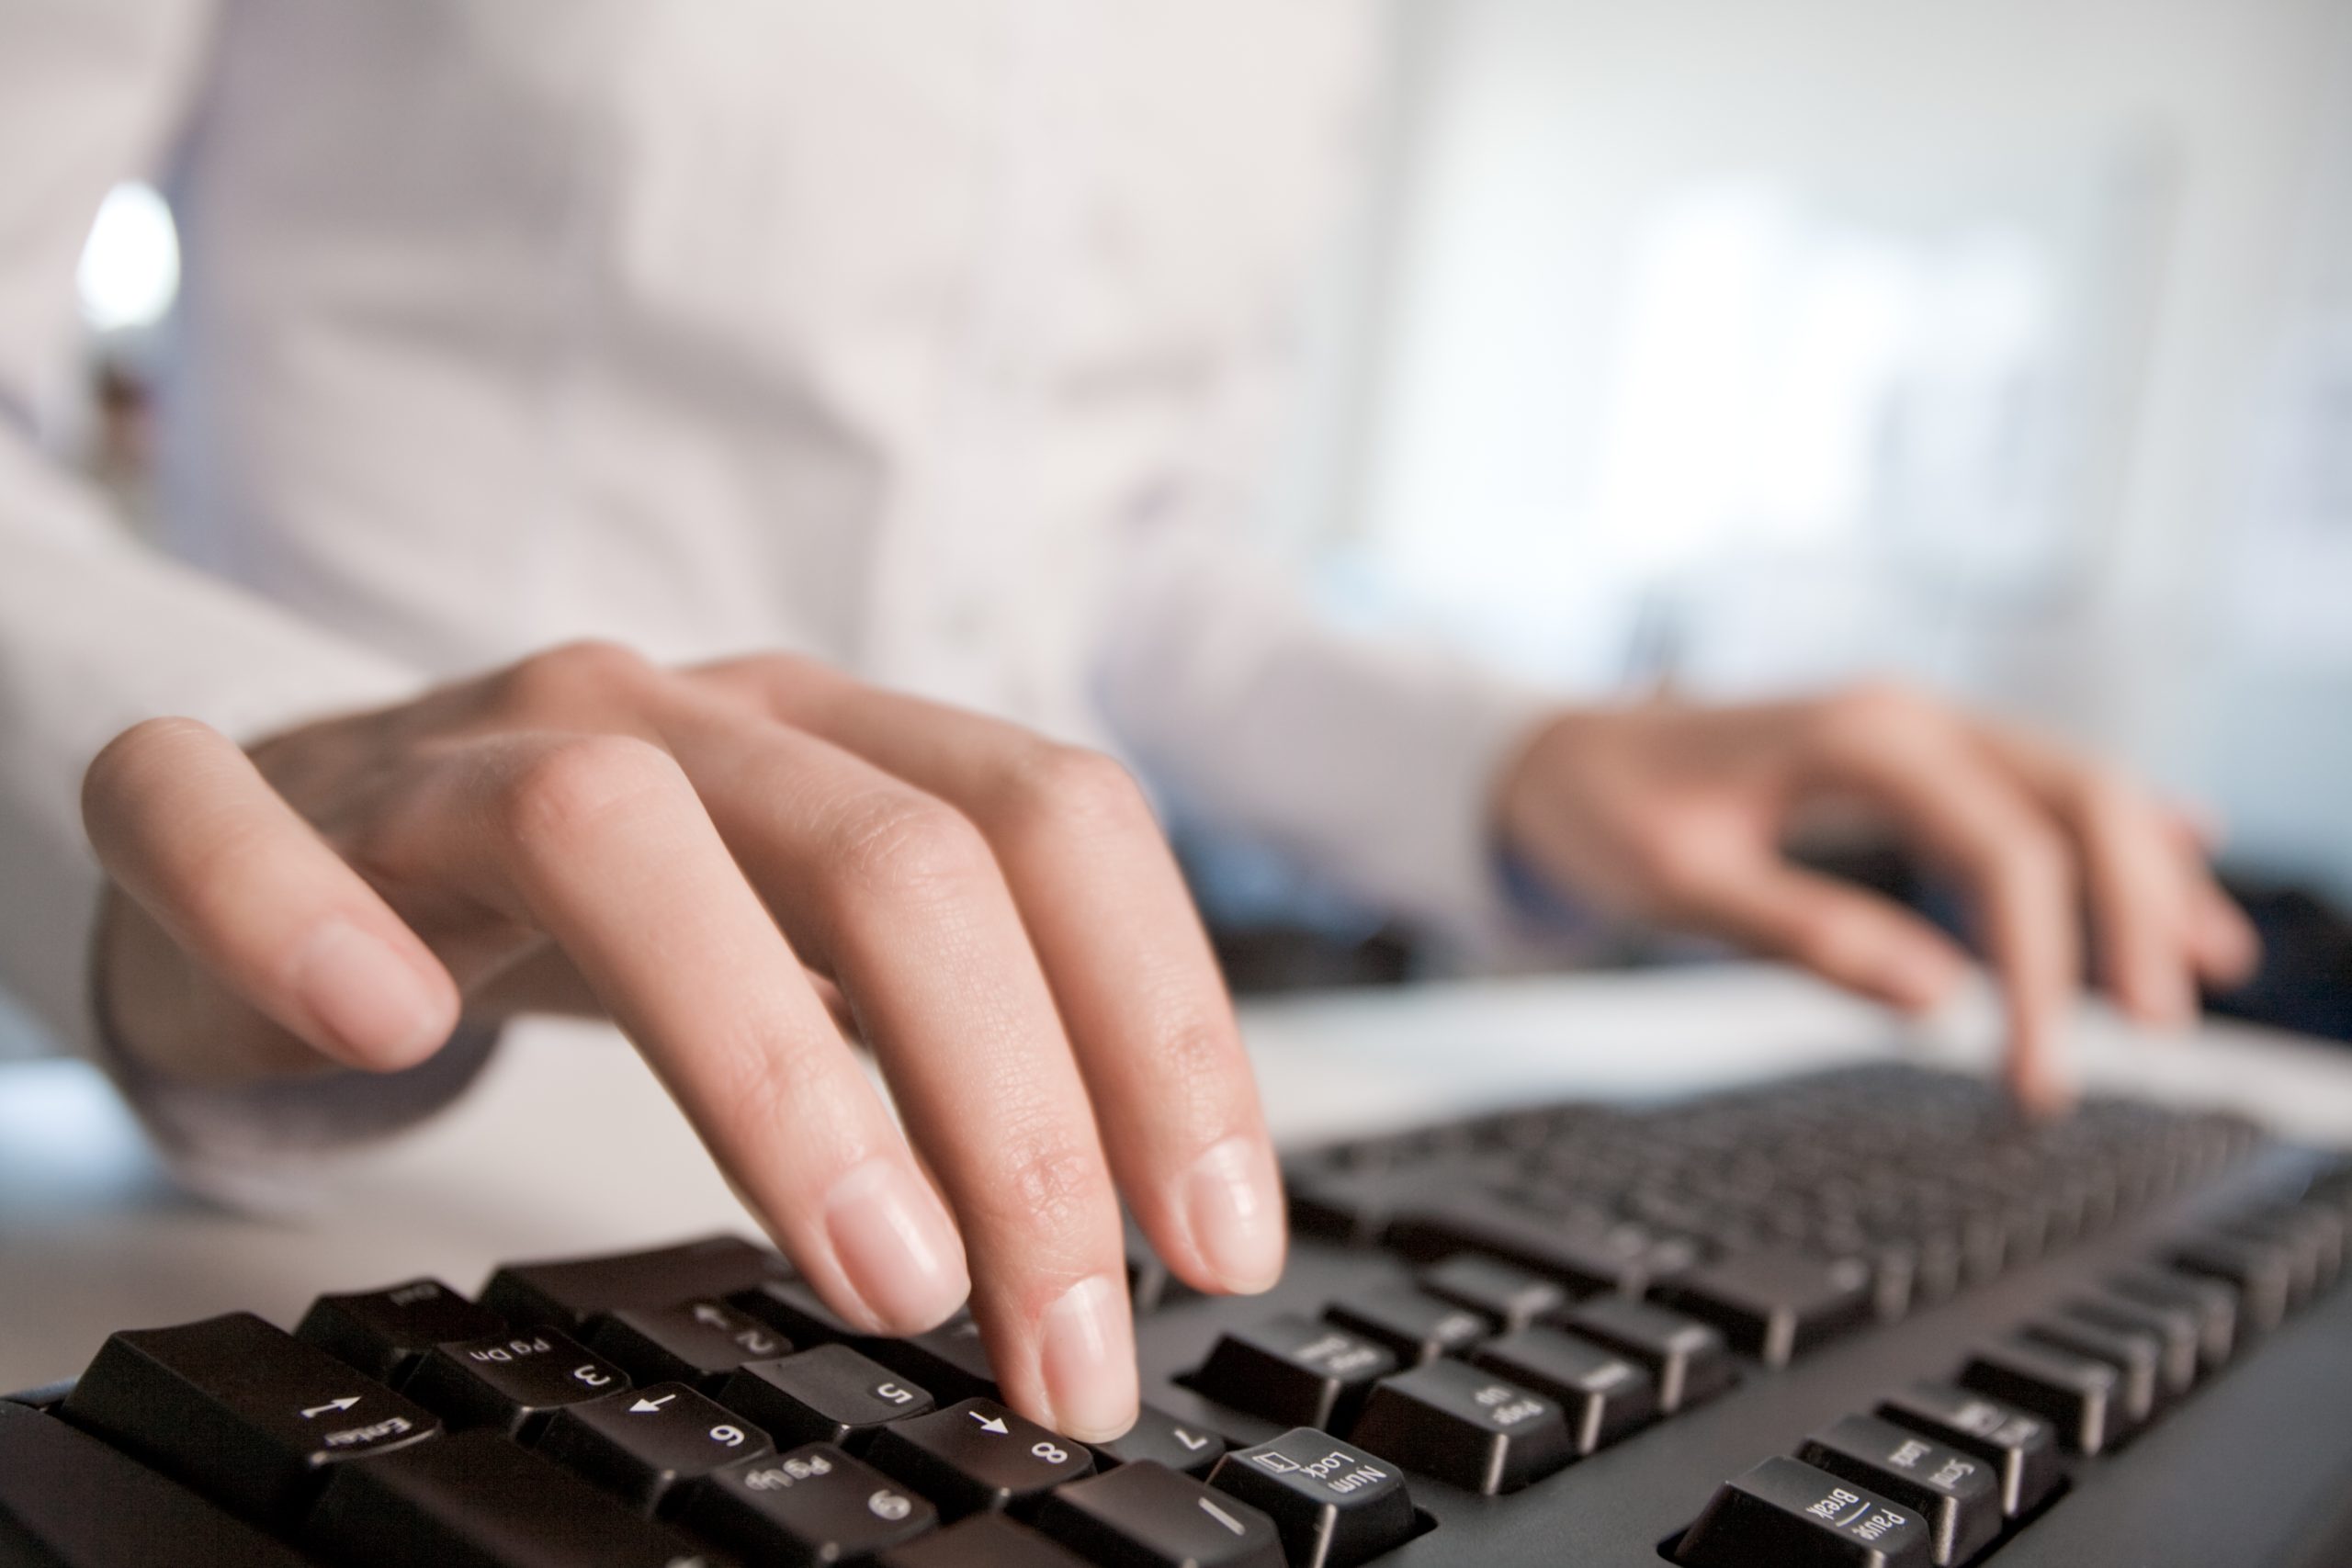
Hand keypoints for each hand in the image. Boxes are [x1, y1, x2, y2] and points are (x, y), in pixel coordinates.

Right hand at [81, 641, 1285, 1440]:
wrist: (317, 833)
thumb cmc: (594, 914)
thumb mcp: (804, 950)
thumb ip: (944, 1046)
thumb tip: (1129, 1224)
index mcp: (829, 743)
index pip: (1057, 825)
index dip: (1163, 1030)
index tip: (1217, 1242)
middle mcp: (675, 720)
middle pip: (892, 857)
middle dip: (1020, 1115)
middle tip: (1066, 1340)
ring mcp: (461, 752)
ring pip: (615, 835)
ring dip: (767, 1070)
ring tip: (882, 1276)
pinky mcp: (257, 804)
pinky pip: (233, 822)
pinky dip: (302, 920)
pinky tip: (385, 1032)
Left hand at [1496, 683, 2260, 1106]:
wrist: (1552, 756)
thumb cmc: (1603, 813)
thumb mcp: (1683, 884)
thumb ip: (1809, 934)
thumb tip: (1938, 1000)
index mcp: (1862, 739)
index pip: (2003, 853)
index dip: (2040, 970)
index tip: (2040, 1081)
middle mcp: (1909, 718)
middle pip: (2076, 801)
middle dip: (2134, 912)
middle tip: (2160, 1027)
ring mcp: (1917, 729)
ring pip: (2073, 787)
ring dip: (2144, 872)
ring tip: (2211, 966)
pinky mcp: (1911, 758)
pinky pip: (2034, 790)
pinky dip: (2104, 839)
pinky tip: (2174, 864)